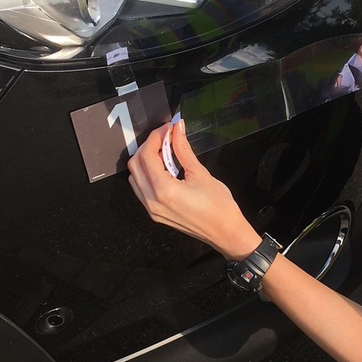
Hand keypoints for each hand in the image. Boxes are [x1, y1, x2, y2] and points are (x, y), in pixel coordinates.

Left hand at [127, 119, 260, 260]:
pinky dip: (147, 174)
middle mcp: (152, 200)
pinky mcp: (155, 213)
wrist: (226, 233)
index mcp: (163, 190)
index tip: (168, 128)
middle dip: (148, 147)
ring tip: (165, 152)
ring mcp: (151, 209)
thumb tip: (177, 129)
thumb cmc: (219, 206)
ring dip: (145, 160)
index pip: (147, 155)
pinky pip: (141, 189)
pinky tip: (164, 168)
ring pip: (135, 177)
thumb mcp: (201, 173)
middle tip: (166, 138)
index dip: (155, 137)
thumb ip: (183, 150)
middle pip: (135, 165)